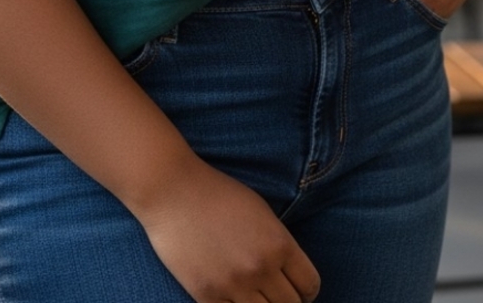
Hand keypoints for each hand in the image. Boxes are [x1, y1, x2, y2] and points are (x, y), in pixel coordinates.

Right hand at [137, 157, 320, 302]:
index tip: (297, 289)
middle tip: (275, 295)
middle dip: (286, 301)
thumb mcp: (261, 212)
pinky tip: (232, 299)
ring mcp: (234, 285)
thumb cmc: (217, 194)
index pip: (309, 285)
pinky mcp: (207, 296)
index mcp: (279, 243)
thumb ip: (278, 244)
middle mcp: (261, 268)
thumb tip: (289, 274)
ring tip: (255, 298)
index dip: (306, 290)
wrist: (173, 191)